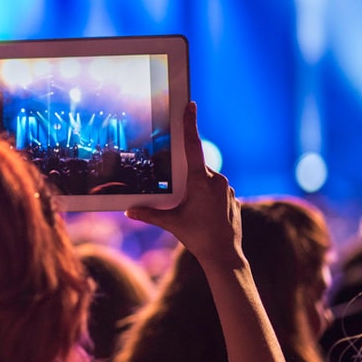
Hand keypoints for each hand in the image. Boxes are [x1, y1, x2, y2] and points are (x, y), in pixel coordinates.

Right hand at [125, 102, 242, 264]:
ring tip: (192, 211)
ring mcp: (227, 189)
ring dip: (196, 189)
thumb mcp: (170, 223)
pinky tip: (203, 215)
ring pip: (207, 180)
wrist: (224, 255)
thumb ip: (149, 214)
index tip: (190, 105)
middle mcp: (216, 180)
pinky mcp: (232, 198)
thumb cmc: (197, 237)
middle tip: (180, 199)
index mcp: (200, 181)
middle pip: (196, 168)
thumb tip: (128, 211)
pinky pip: (216, 191)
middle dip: (185, 177)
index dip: (190, 124)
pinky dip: (207, 198)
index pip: (192, 146)